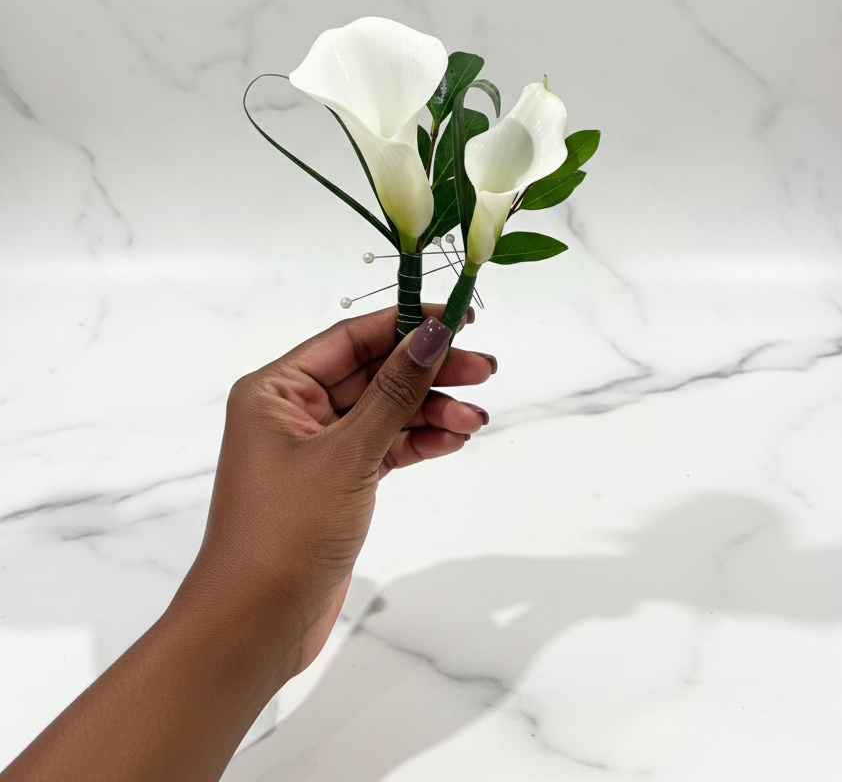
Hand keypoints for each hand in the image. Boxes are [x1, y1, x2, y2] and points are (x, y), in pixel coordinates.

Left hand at [175, 304, 494, 682]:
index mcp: (276, 389)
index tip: (458, 319)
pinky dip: (417, 443)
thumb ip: (395, 391)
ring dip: (430, 413)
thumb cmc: (282, 534)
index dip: (406, 324)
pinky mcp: (335, 483)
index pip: (351, 338)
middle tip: (484, 372)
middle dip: (428, 372)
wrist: (254, 624)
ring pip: (384, 412)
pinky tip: (451, 441)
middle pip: (373, 373)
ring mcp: (315, 449)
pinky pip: (384, 447)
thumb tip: (431, 333)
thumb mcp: (347, 453)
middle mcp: (292, 412)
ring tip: (474, 422)